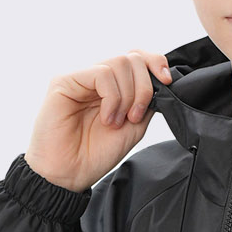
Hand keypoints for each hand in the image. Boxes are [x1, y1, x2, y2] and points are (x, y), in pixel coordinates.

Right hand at [24, 49, 173, 193]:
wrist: (69, 175)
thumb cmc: (95, 154)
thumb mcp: (134, 126)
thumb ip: (146, 101)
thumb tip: (161, 80)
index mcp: (113, 87)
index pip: (137, 57)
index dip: (155, 62)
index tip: (166, 82)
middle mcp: (97, 79)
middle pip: (132, 57)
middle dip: (143, 87)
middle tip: (134, 117)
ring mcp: (81, 78)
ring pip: (120, 63)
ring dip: (127, 96)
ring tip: (115, 122)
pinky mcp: (65, 81)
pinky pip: (102, 74)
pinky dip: (112, 98)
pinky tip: (106, 118)